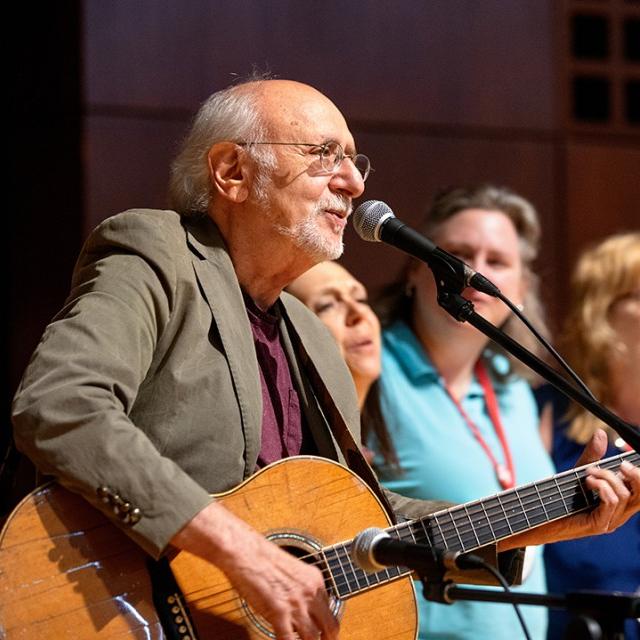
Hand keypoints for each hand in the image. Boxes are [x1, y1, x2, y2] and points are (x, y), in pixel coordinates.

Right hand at [171, 501, 338, 639]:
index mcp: (315, 579)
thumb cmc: (262, 556)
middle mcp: (310, 592)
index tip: (323, 630)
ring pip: (313, 638)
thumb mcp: (292, 569)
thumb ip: (300, 587)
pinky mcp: (279, 613)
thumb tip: (299, 604)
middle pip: (330, 626)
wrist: (246, 552)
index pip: (330, 608)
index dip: (325, 623)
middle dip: (328, 638)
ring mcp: (296, 604)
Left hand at [499, 429, 638, 549]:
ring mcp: (610, 521)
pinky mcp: (598, 525)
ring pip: (624, 495)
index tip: (625, 462)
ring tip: (589, 473)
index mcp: (618, 503)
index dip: (639, 476)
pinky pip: (611, 502)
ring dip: (607, 477)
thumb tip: (601, 433)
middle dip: (635, 476)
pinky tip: (588, 481)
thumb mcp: (579, 471)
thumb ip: (592, 455)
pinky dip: (602, 487)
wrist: (541, 516)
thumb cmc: (561, 496)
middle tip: (621, 465)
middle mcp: (618, 514)